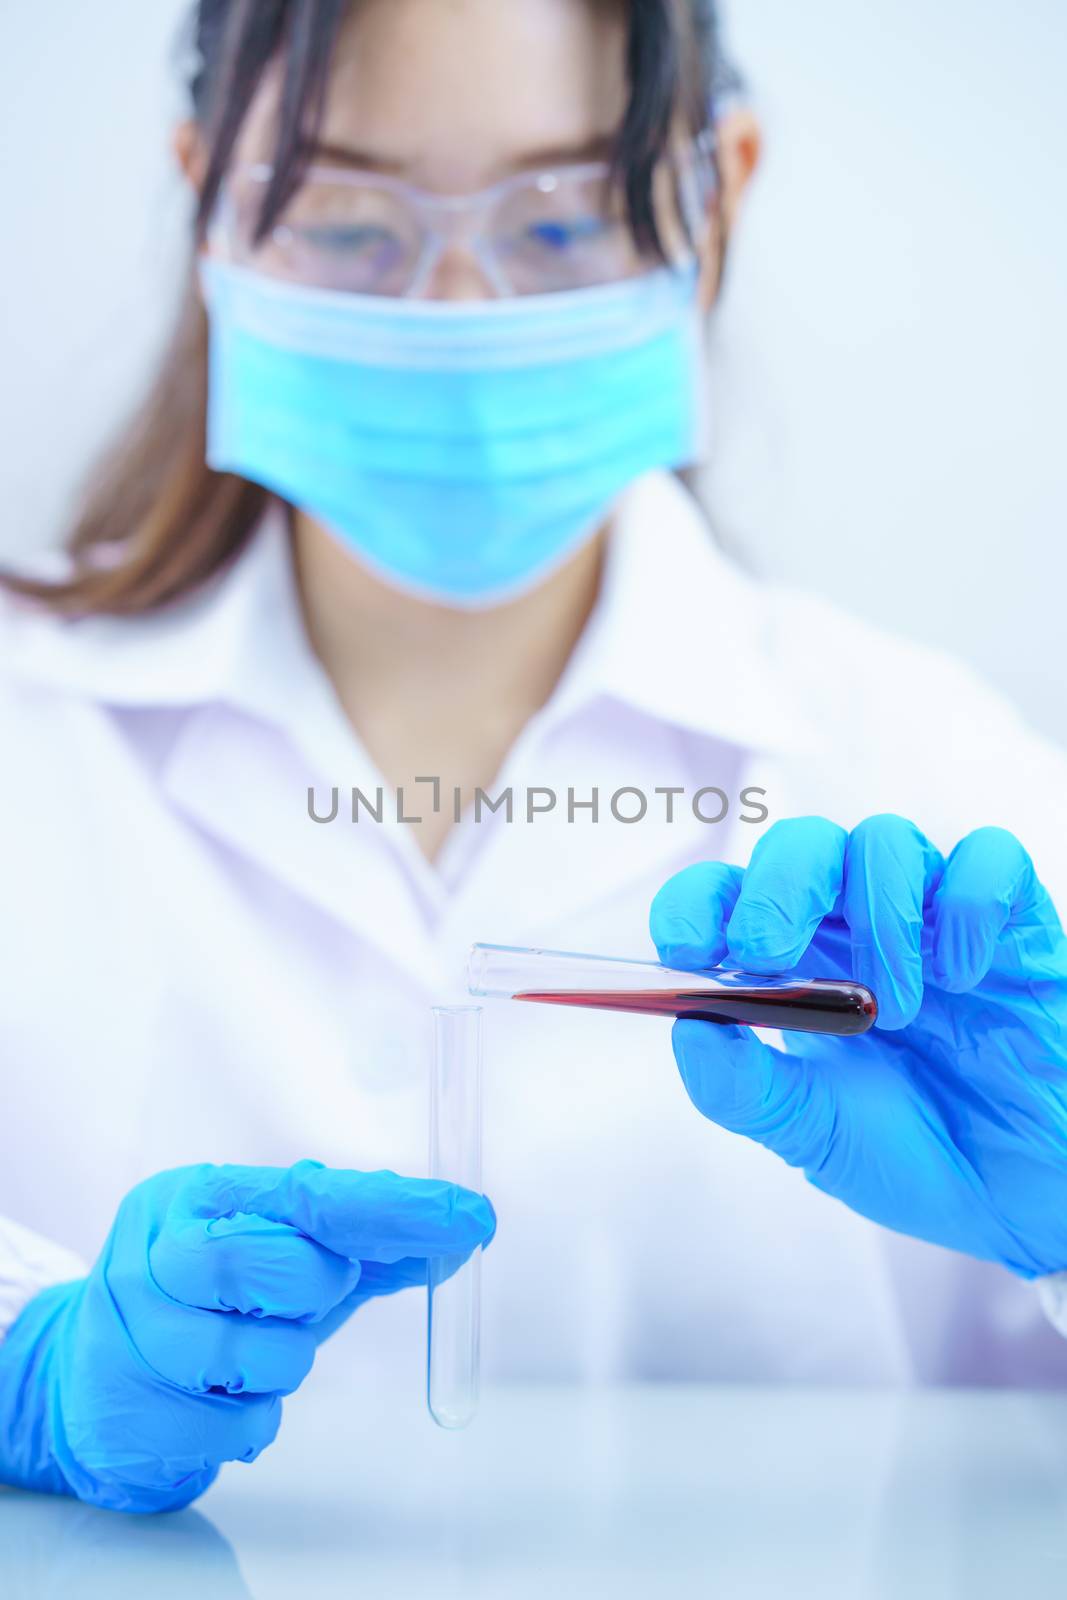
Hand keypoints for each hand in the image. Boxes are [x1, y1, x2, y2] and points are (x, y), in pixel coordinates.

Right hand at [0, 1160, 494, 1512]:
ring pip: (260, 1354)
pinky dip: (260, 1418)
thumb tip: (460, 1235)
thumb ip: (362, 1241)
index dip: (392, 1208)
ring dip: (289, 1360)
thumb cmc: (206, 1299)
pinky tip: (231, 1397)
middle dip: (315, 1285)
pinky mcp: (135, 1413)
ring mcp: (134, 1335)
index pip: (305, 1193)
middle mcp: (152, 1255)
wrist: (94, 1378)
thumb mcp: (273, 1252)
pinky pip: (242, 1426)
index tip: (469, 1217)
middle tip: (319, 1291)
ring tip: (260, 1349)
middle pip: (263, 1260)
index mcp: (193, 1196)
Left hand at [651, 816, 1066, 1277]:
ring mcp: (935, 921)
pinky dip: (966, 906)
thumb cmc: (917, 1156)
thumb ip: (746, 1090)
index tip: (686, 948)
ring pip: (887, 841)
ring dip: (876, 919)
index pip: (728, 893)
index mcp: (796, 964)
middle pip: (805, 844)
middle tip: (768, 953)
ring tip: (893, 1010)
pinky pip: (990, 859)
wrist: (1024, 1201)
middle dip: (775, 887)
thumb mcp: (814, 1137)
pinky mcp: (1015, 928)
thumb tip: (690, 1027)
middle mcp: (858, 927)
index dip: (698, 902)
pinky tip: (962, 975)